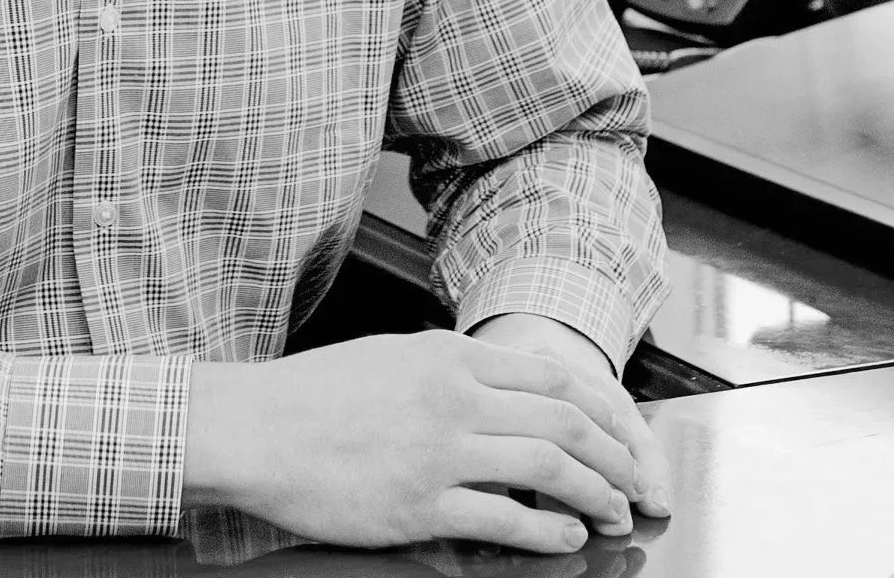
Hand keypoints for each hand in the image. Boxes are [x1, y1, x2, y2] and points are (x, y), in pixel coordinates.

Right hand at [184, 330, 655, 552]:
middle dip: (616, 457)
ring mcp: (440, 453)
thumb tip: (492, 379)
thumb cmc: (313, 394)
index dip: (606, 410)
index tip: (628, 434)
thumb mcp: (391, 354)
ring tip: (614, 513)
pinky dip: (546, 532)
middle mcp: (455, 398)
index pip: (555, 378)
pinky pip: (503, 520)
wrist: (255, 429)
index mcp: (449, 356)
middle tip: (637, 482)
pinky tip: (566, 538)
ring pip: (548, 469)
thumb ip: (446, 364)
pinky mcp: (419, 507)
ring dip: (595, 494)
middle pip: (566, 423)